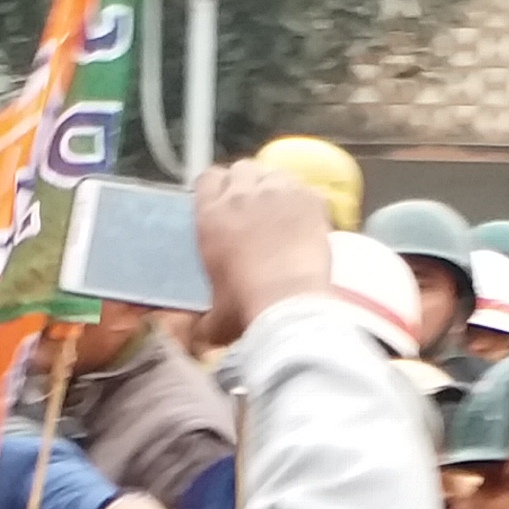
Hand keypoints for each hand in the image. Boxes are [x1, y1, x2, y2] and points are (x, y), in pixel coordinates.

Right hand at [193, 161, 336, 345]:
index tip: (222, 203)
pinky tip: (306, 219)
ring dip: (274, 187)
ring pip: (272, 173)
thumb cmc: (246, 308)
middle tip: (254, 209)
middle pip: (241, 169)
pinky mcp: (309, 197)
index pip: (207, 178)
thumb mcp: (215, 319)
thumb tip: (199, 339)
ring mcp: (278, 192)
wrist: (288, 303)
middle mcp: (241, 195)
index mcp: (211, 216)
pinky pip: (304, 186)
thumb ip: (204, 322)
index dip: (216, 188)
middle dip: (246, 183)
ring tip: (281, 211)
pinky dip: (304, 198)